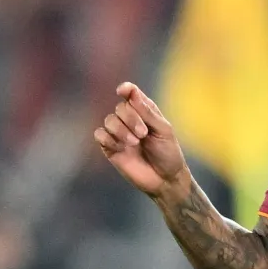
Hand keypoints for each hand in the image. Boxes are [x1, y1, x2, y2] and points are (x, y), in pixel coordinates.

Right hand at [93, 82, 188, 198]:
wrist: (164, 179)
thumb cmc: (168, 153)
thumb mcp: (163, 130)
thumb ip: (148, 112)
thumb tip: (133, 93)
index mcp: (145, 112)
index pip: (131, 94)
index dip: (126, 89)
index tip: (123, 91)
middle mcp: (130, 120)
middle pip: (120, 108)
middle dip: (131, 118)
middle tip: (143, 134)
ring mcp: (119, 134)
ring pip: (109, 120)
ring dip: (121, 130)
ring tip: (135, 143)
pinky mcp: (110, 147)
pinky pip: (99, 135)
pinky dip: (108, 139)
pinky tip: (120, 147)